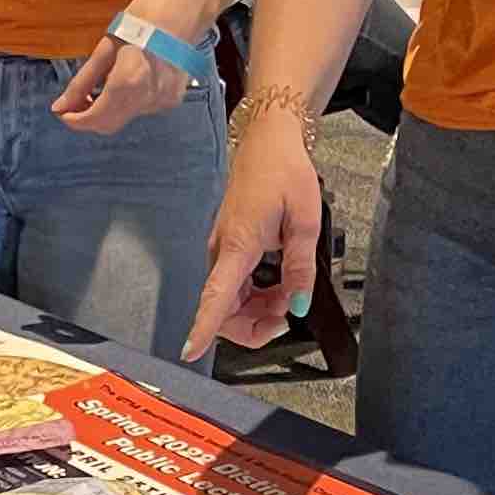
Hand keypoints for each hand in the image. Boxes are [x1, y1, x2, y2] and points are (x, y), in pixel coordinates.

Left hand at [53, 10, 203, 136]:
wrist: (186, 9)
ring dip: (106, 109)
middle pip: (109, 125)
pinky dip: (125, 102)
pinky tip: (125, 80)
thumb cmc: (145, 19)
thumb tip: (61, 105)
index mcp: (129, 81)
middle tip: (74, 101)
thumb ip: (83, 81)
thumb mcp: (107, 47)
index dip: (75, 120)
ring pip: (124, 117)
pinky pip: (140, 109)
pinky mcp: (172, 99)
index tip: (62, 111)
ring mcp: (163, 101)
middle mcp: (148, 98)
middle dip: (88, 117)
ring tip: (101, 83)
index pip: (96, 118)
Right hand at [183, 122, 320, 359]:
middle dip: (254, 324)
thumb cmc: (283, 171)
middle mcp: (222, 251)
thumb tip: (297, 304)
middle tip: (289, 311)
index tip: (190, 351)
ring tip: (290, 293)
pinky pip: (235, 288)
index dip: (202, 327)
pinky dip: (257, 297)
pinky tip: (279, 286)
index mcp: (239, 243)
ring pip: (230, 303)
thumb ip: (299, 267)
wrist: (268, 143)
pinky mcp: (228, 250)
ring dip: (259, 311)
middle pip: (223, 310)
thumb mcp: (304, 219)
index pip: (215, 296)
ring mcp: (222, 251)